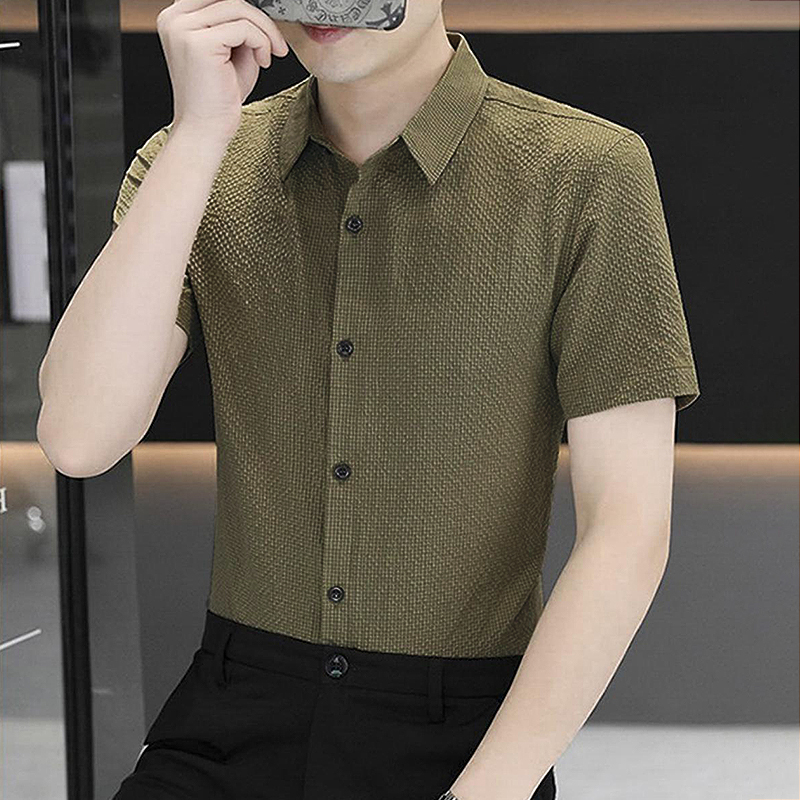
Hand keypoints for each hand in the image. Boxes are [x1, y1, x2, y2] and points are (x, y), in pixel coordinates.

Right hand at [157, 0, 289, 144]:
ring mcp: (183, 29)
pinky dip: (261, 43)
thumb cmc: (218, 98)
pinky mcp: (198, 43)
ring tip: (268, 56)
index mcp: (177, 18)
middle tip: (275, 46)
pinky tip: (262, 62)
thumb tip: (258, 10)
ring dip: (264, 32)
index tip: (266, 32)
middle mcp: (174, 19)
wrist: (205, 131)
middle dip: (260, 20)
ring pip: (239, 8)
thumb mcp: (231, 52)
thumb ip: (239, 26)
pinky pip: (243, 28)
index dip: (246, 11)